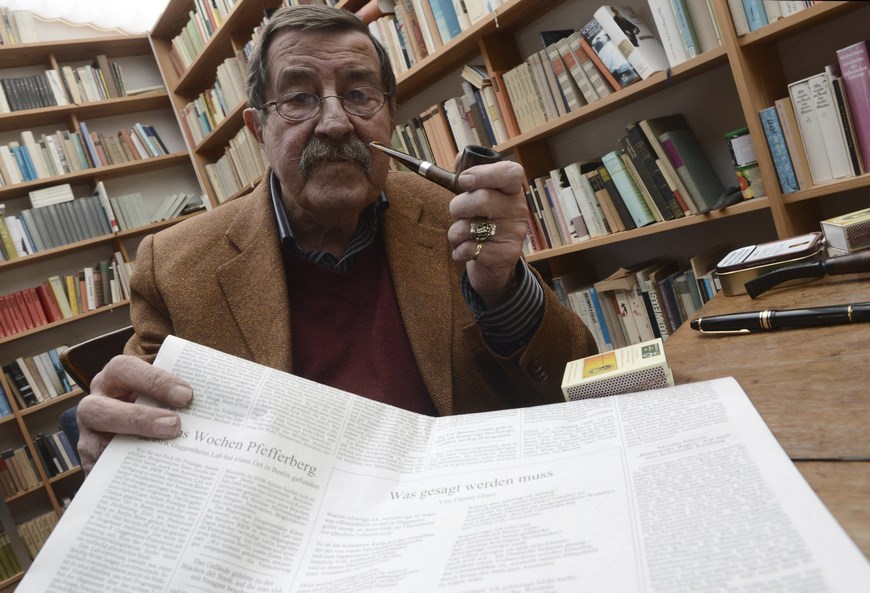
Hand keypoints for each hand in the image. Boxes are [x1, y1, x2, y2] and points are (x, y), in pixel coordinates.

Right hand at [76, 355, 192, 473]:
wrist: (138, 430)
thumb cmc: (161, 402)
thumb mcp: (166, 391)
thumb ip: (184, 393)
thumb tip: (225, 401)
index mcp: (115, 378)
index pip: (123, 369)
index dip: (153, 380)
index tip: (186, 395)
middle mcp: (95, 405)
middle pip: (98, 409)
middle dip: (138, 418)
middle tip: (175, 426)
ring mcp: (89, 438)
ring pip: (95, 445)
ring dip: (131, 452)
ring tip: (166, 455)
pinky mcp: (93, 466)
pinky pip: (103, 475)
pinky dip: (128, 478)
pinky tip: (157, 480)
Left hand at [447, 160, 528, 306]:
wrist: (494, 262)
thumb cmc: (482, 222)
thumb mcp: (477, 197)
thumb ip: (469, 176)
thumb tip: (459, 158)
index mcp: (512, 190)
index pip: (510, 173)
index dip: (485, 174)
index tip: (464, 180)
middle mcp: (518, 209)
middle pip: (482, 199)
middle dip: (458, 206)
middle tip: (456, 212)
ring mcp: (515, 232)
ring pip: (470, 227)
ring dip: (456, 232)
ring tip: (462, 235)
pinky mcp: (507, 254)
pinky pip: (470, 249)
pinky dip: (459, 252)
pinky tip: (467, 251)